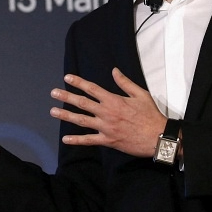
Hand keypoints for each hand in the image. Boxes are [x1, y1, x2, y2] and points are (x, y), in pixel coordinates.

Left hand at [49, 67, 166, 156]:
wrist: (158, 137)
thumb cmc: (150, 115)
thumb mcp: (140, 94)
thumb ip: (125, 83)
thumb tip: (114, 70)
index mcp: (114, 100)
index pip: (92, 89)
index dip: (78, 82)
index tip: (67, 78)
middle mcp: (107, 113)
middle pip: (82, 103)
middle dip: (66, 97)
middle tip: (53, 92)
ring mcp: (106, 127)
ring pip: (81, 120)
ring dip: (66, 115)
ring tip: (53, 111)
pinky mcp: (108, 141)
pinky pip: (89, 140)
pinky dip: (77, 140)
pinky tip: (65, 139)